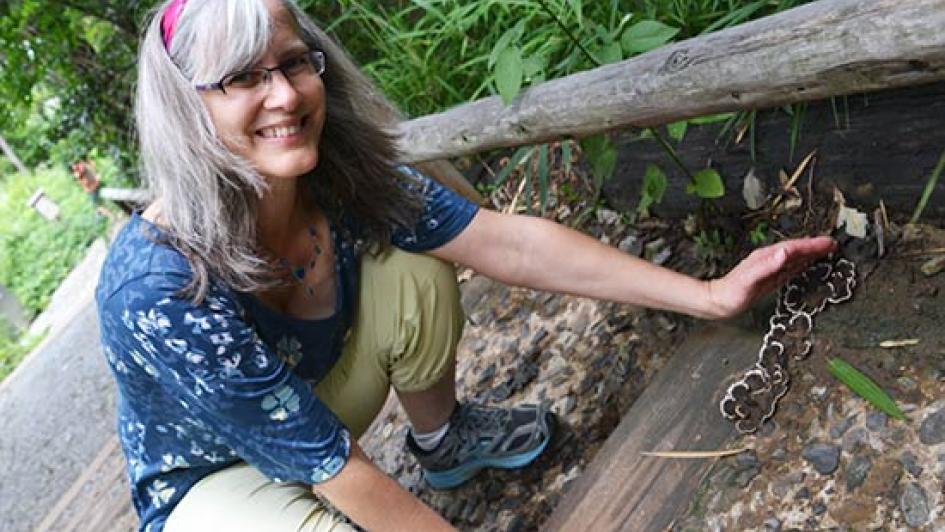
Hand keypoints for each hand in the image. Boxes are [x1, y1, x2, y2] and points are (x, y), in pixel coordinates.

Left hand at [706, 236, 837, 318]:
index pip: (794, 247)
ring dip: (810, 254)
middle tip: (834, 245)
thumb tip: (785, 252)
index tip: (829, 242)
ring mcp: (769, 269)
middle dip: (815, 247)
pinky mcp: (769, 279)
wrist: (717, 302)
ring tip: (826, 251)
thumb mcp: (750, 279)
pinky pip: (789, 269)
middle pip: (796, 250)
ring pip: (794, 258)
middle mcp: (769, 260)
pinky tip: (806, 265)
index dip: (812, 245)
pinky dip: (801, 265)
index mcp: (766, 257)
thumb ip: (768, 266)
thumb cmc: (732, 293)